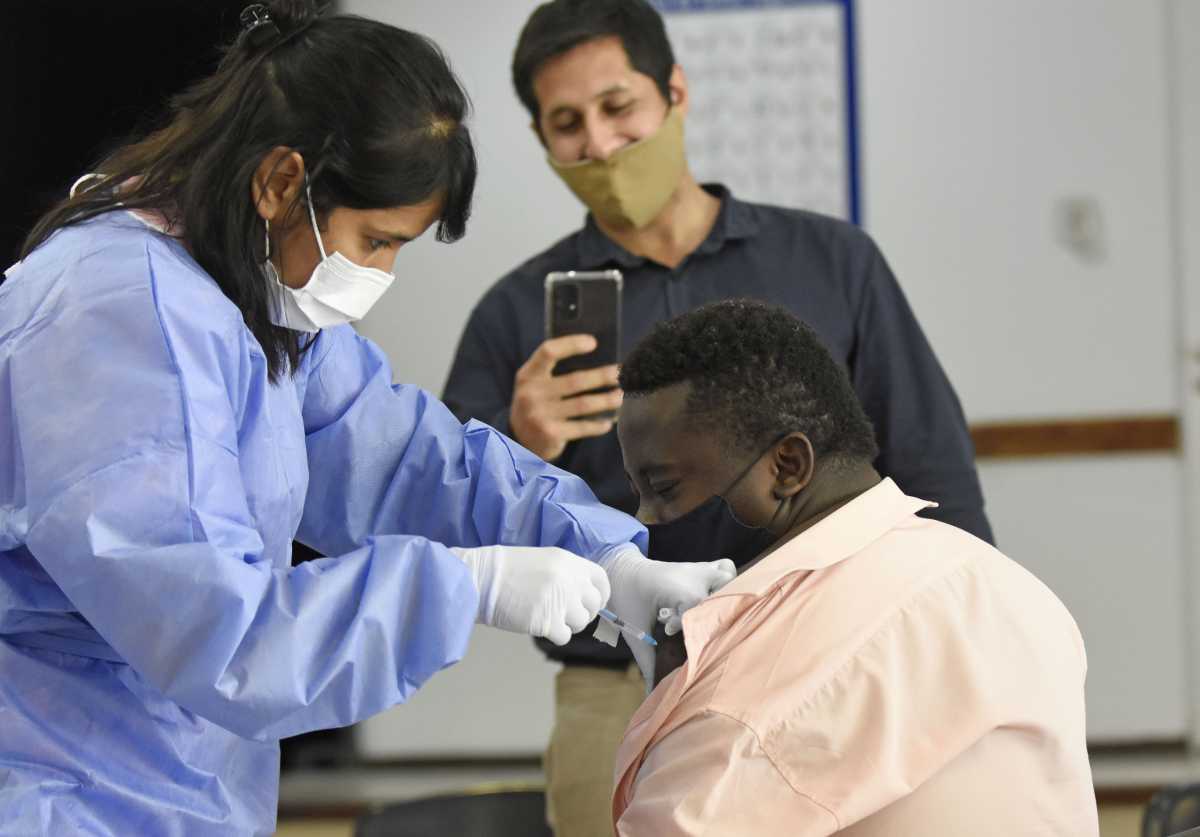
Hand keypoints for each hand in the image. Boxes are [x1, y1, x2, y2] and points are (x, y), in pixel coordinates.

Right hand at [449, 545, 610, 645]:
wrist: (482, 578)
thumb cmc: (507, 570)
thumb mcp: (545, 560)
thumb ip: (567, 574)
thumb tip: (583, 595)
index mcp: (570, 562)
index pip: (601, 581)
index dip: (601, 595)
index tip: (595, 604)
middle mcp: (570, 580)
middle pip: (594, 604)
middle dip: (585, 613)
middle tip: (568, 616)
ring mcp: (560, 601)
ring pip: (581, 623)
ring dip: (568, 625)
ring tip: (549, 618)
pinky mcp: (547, 622)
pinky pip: (564, 636)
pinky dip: (554, 635)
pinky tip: (540, 625)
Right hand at [509, 335, 622, 460]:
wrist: (517, 442)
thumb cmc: (535, 404)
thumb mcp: (534, 385)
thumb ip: (553, 372)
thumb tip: (595, 360)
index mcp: (528, 375)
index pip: (549, 352)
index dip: (571, 345)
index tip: (593, 342)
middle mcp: (532, 394)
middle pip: (575, 380)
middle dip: (602, 376)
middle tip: (620, 373)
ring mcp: (541, 415)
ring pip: (583, 404)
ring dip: (607, 400)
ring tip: (620, 396)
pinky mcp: (551, 434)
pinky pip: (582, 427)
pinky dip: (598, 425)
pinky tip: (608, 422)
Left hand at [597, 546, 736, 688]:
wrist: (619, 570)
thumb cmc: (625, 600)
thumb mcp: (635, 630)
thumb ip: (648, 664)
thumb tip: (652, 695)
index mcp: (680, 590)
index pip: (702, 612)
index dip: (693, 630)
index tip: (669, 632)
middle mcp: (695, 577)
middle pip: (724, 596)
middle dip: (715, 617)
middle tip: (697, 628)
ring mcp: (700, 570)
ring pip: (730, 579)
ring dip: (726, 598)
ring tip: (709, 615)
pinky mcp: (701, 567)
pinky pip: (725, 568)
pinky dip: (727, 581)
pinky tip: (715, 599)